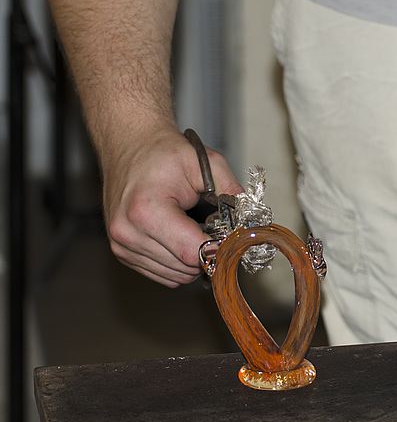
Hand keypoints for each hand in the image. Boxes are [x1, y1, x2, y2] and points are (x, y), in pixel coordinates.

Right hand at [102, 128, 242, 286]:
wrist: (129, 144)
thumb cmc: (163, 152)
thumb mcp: (204, 162)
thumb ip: (231, 190)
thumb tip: (249, 223)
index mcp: (146, 210)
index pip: (193, 252)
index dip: (219, 250)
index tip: (231, 239)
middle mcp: (128, 232)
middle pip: (186, 268)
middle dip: (207, 253)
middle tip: (214, 230)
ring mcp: (122, 245)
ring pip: (176, 276)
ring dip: (193, 261)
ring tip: (194, 230)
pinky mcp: (122, 252)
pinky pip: (162, 274)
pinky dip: (177, 263)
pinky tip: (179, 237)